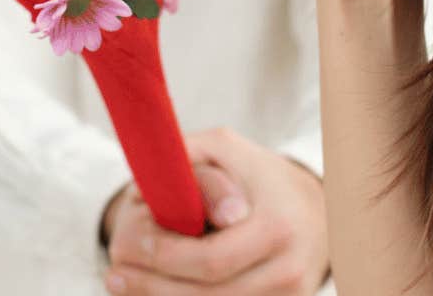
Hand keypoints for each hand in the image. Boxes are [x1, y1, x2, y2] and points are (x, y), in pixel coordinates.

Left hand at [104, 128, 328, 293]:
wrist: (319, 211)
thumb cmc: (260, 177)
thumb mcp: (227, 150)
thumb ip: (188, 158)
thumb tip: (147, 187)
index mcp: (276, 228)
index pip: (212, 261)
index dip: (166, 258)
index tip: (133, 243)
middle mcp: (288, 271)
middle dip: (154, 287)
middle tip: (113, 274)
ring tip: (123, 285)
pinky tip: (158, 293)